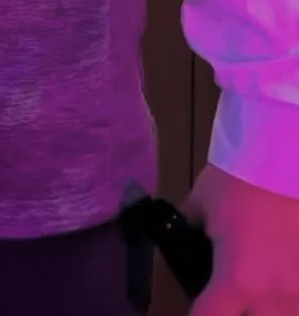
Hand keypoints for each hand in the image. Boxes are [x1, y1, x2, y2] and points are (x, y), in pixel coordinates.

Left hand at [185, 163, 298, 314]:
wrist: (285, 164)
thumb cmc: (239, 181)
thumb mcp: (199, 205)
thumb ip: (187, 227)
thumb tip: (177, 234)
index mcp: (236, 282)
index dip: (197, 315)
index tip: (196, 307)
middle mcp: (272, 299)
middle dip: (235, 311)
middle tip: (229, 294)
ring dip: (267, 307)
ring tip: (258, 290)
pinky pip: (297, 302)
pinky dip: (288, 299)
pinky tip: (281, 282)